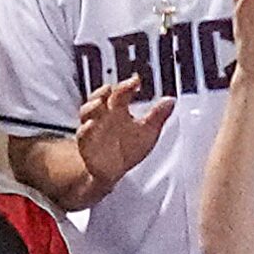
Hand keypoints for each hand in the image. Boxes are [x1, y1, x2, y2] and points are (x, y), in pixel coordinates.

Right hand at [75, 78, 172, 195]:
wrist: (113, 172)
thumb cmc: (128, 149)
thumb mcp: (148, 131)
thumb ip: (157, 116)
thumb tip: (171, 101)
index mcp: (118, 110)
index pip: (121, 92)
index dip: (127, 85)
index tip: (136, 81)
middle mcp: (104, 116)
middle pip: (99, 98)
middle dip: (102, 92)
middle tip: (109, 88)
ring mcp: (93, 129)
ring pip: (86, 112)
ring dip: (91, 106)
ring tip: (99, 103)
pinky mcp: (86, 144)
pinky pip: (83, 135)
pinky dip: (85, 130)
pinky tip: (90, 125)